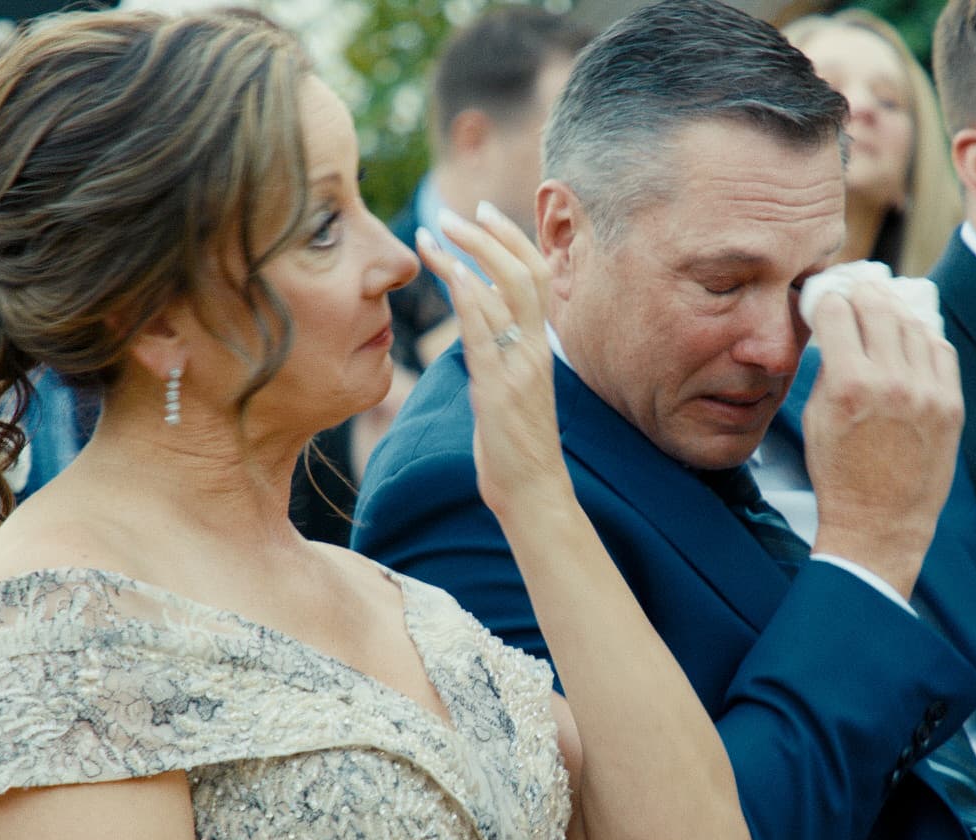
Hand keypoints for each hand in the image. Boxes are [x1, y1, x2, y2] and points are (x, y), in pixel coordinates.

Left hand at [416, 202, 568, 521]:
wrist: (531, 490)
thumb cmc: (515, 446)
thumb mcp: (509, 388)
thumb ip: (500, 349)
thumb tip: (481, 318)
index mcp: (540, 347)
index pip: (536, 276)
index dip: (512, 239)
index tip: (483, 212)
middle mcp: (536, 349)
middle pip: (526, 271)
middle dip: (490, 235)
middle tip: (454, 212)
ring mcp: (521, 366)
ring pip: (507, 291)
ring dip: (469, 254)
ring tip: (435, 230)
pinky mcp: (500, 387)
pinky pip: (486, 330)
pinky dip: (468, 295)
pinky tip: (448, 271)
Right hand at [802, 283, 962, 596]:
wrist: (880, 523)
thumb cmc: (839, 474)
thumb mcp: (816, 419)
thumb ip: (829, 368)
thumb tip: (840, 329)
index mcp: (848, 384)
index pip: (838, 312)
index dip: (828, 300)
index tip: (827, 300)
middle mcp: (891, 382)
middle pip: (878, 307)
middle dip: (863, 293)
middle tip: (857, 290)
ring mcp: (927, 392)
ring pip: (913, 324)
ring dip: (895, 311)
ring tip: (884, 310)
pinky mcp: (951, 405)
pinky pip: (941, 350)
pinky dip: (924, 338)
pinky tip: (911, 339)